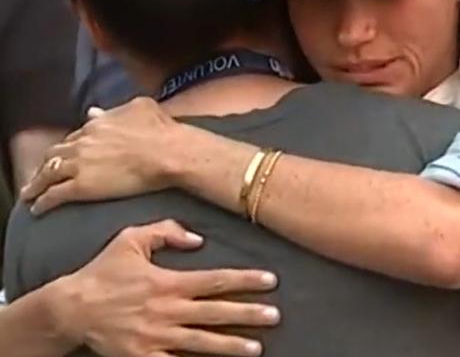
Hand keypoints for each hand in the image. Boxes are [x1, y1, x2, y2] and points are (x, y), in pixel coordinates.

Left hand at [21, 98, 195, 213]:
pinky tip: (38, 208)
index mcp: (96, 125)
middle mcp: (82, 142)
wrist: (169, 153)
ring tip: (29, 193)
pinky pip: (54, 195)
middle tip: (42, 174)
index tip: (67, 156)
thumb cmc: (163, 130)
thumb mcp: (140, 107)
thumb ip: (115, 110)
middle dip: (46, 164)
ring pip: (47, 175)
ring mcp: (79, 165)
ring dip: (36, 184)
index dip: (69, 148)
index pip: (74, 137)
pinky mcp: (80, 187)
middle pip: (55, 154)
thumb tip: (95, 111)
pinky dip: (42, 202)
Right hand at [51, 220, 279, 356]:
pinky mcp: (142, 356)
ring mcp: (156, 336)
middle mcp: (167, 310)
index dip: (246, 280)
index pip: (216, 280)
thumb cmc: (102, 272)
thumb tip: (198, 238)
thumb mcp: (130, 240)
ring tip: (256, 348)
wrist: (68, 309)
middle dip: (248, 315)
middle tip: (276, 316)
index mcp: (169, 282)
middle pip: (216, 313)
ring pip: (201, 342)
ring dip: (230, 346)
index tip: (272, 281)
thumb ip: (165, 231)